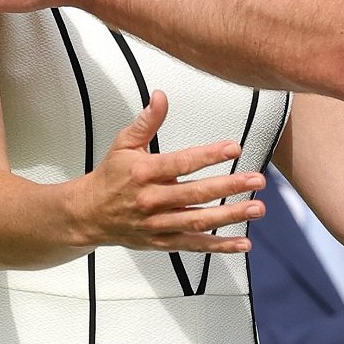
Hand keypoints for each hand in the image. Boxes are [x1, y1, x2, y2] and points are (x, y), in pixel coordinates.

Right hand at [75, 91, 264, 252]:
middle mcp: (152, 200)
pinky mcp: (162, 241)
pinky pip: (194, 245)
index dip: (209, 155)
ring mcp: (158, 224)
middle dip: (229, 186)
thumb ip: (146, 122)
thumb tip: (160, 97)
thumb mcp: (123, 144)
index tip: (233, 148)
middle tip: (256, 180)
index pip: (181, 162)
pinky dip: (219, 246)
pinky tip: (242, 242)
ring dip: (230, 215)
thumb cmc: (110, 177)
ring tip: (257, 208)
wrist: (87, 214)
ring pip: (199, 221)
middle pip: (195, 194)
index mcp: (144, 173)